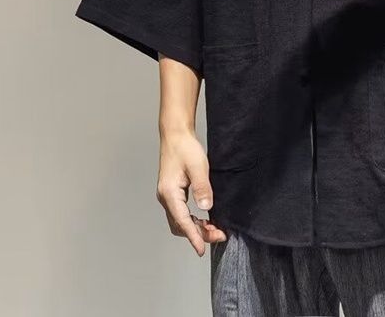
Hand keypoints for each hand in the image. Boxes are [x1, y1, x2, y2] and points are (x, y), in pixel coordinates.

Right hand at [156, 130, 226, 256]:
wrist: (176, 135)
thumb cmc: (185, 148)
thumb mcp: (198, 166)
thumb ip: (202, 187)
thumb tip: (206, 208)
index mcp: (169, 193)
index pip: (182, 221)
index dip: (193, 237)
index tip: (201, 250)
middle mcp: (165, 197)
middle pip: (180, 225)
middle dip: (198, 234)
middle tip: (219, 235)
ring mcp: (168, 196)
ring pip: (180, 221)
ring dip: (196, 228)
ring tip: (215, 229)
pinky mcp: (172, 192)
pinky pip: (181, 213)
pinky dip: (193, 220)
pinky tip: (205, 219)